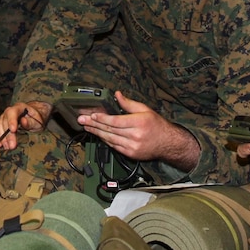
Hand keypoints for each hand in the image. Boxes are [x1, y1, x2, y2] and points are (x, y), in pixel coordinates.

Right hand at [0, 101, 50, 149]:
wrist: (32, 117)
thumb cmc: (35, 118)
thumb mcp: (37, 120)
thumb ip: (30, 121)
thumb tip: (23, 121)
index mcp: (19, 107)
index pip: (12, 112)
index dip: (11, 121)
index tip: (13, 130)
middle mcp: (9, 111)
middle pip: (5, 121)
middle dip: (8, 135)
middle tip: (12, 145)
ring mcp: (4, 117)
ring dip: (1, 138)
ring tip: (7, 147)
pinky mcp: (0, 124)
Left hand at [80, 91, 199, 170]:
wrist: (167, 143)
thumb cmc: (157, 124)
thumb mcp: (145, 109)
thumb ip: (129, 104)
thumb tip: (117, 95)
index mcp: (139, 122)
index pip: (115, 121)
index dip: (102, 118)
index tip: (92, 115)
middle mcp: (135, 136)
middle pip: (110, 130)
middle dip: (94, 125)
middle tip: (82, 120)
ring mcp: (132, 146)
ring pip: (109, 139)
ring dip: (96, 133)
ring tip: (86, 127)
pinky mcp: (130, 154)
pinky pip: (114, 146)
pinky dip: (105, 140)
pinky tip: (98, 135)